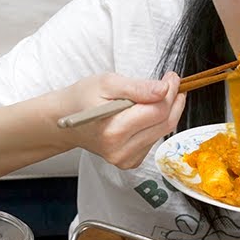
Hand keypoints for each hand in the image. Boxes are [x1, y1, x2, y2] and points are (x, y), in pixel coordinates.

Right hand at [61, 72, 185, 168]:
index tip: (172, 77)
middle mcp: (120, 149)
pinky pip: (153, 141)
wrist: (65, 120)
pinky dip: (155, 125)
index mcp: (113, 130)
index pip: (158, 111)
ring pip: (162, 132)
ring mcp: (124, 158)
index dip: (170, 92)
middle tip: (172, 84)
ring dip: (166, 112)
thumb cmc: (83, 98)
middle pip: (164, 123)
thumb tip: (163, 90)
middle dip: (173, 101)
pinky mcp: (129, 161)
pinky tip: (145, 114)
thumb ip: (137, 87)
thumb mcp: (107, 83)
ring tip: (158, 96)